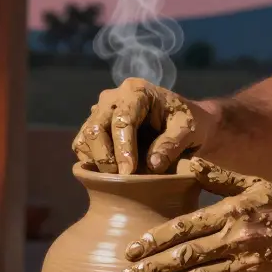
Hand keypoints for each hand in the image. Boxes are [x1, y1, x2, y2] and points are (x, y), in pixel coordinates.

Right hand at [72, 77, 211, 173]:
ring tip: (118, 179)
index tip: (128, 172)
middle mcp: (112, 99)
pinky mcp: (95, 129)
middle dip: (105, 157)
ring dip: (97, 162)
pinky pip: (83, 146)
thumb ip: (172, 144)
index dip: (123, 148)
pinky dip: (92, 163)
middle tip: (122, 179)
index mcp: (137, 92)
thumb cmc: (187, 121)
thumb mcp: (188, 129)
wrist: (182, 122)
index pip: (122, 119)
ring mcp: (100, 113)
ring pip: (85, 138)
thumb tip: (152, 165)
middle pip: (95, 128)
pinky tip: (110, 174)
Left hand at [117, 158, 271, 271]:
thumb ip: (218, 177)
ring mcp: (247, 267)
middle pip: (185, 257)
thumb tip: (186, 161)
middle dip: (150, 269)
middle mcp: (236, 240)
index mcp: (231, 213)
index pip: (184, 226)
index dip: (154, 240)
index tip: (130, 251)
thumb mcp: (253, 184)